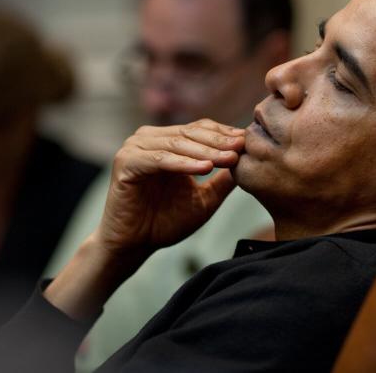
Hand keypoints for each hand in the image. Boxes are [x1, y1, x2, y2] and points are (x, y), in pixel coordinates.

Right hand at [94, 119, 245, 254]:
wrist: (134, 245)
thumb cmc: (165, 222)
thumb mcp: (204, 199)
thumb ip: (223, 180)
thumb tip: (249, 163)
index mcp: (167, 141)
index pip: (200, 129)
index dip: (225, 134)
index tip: (248, 143)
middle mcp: (149, 138)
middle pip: (191, 132)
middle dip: (219, 141)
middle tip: (241, 147)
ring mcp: (135, 147)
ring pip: (177, 144)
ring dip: (205, 151)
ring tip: (229, 158)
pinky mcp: (126, 161)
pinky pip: (160, 159)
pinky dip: (183, 164)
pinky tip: (204, 168)